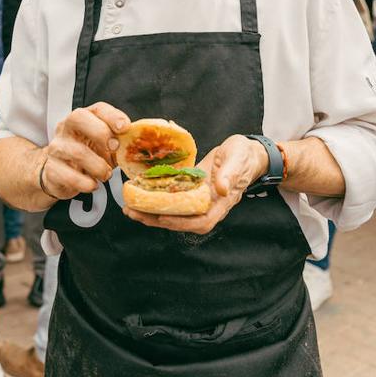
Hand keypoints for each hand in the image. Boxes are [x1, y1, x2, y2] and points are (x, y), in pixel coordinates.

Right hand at [39, 101, 129, 200]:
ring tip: (106, 174)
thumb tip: (141, 141)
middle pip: (78, 118)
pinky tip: (93, 185)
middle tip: (115, 149)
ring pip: (77, 151)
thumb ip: (119, 140)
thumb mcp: (104, 145)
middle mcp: (66, 128)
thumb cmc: (88, 155)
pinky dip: (86, 183)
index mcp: (83, 118)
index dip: (113, 116)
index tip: (126, 127)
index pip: (97, 108)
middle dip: (101, 132)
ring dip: (98, 166)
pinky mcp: (51, 169)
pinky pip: (69, 176)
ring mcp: (56, 148)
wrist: (59, 175)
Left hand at [124, 134, 269, 235]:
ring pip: (174, 214)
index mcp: (221, 202)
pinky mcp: (190, 191)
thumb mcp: (238, 159)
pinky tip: (140, 195)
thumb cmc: (243, 156)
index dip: (181, 222)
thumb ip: (230, 174)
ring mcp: (198, 200)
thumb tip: (221, 189)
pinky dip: (156, 200)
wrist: (245, 154)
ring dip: (152, 213)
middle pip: (182, 222)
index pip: (201, 221)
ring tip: (130, 208)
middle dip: (157, 220)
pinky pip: (172, 201)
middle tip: (134, 213)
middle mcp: (208, 205)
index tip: (162, 217)